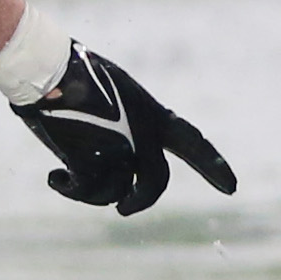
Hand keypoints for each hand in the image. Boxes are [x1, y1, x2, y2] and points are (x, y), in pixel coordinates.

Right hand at [13, 43, 237, 215]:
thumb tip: (117, 160)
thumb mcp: (114, 93)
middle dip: (138, 202)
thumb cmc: (73, 72)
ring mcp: (118, 150)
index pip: (192, 142)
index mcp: (152, 113)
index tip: (233, 188)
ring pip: (113, 192)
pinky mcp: (90, 162)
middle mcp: (142, 135)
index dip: (213, 166)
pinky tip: (53, 177)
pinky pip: (84, 191)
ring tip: (67, 174)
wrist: (47, 70)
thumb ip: (125, 125)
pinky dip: (67, 188)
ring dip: (89, 190)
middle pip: (154, 184)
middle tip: (124, 209)